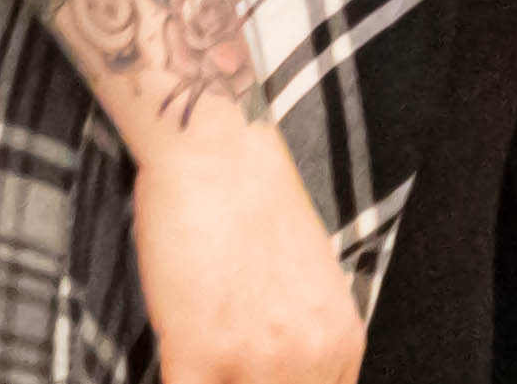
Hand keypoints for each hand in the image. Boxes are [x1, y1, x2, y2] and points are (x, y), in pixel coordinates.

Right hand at [132, 119, 362, 383]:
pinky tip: (174, 365)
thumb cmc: (259, 209)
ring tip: (200, 363)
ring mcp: (255, 357)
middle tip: (223, 370)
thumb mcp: (313, 286)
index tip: (250, 379)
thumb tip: (293, 376)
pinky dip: (179, 383)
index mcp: (342, 341)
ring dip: (213, 383)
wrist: (216, 155)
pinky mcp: (198, 350)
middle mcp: (310, 355)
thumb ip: (308, 342)